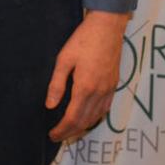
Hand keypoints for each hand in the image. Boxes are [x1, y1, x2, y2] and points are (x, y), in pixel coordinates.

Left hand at [46, 10, 127, 141]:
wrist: (107, 28)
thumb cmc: (82, 40)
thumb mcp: (64, 59)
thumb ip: (57, 84)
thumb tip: (50, 105)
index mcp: (85, 87)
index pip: (73, 118)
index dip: (62, 129)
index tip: (52, 135)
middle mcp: (100, 92)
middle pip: (85, 121)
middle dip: (70, 132)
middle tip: (57, 136)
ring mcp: (109, 89)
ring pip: (97, 117)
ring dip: (83, 127)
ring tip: (69, 130)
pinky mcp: (114, 84)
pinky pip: (105, 108)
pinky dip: (95, 117)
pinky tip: (87, 117)